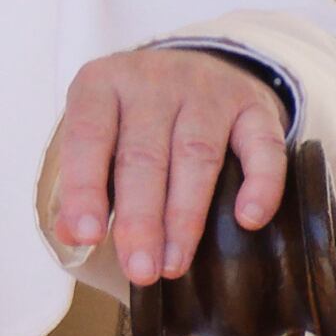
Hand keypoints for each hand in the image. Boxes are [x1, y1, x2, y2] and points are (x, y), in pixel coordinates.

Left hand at [39, 48, 287, 286]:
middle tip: (140, 270)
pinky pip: (263, 145)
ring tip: (174, 264)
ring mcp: (207, 89)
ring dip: (186, 216)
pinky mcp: (254, 105)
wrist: (198, 65)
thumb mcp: (102, 133)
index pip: (88, 135)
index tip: (88, 235)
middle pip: (145, 154)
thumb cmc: (136, 115)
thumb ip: (85, 180)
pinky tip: (249, 219)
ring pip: (198, 155)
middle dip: (141, 218)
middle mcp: (154, 80)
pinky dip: (261, 183)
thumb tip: (72, 236)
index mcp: (103, 84)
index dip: (85, 188)